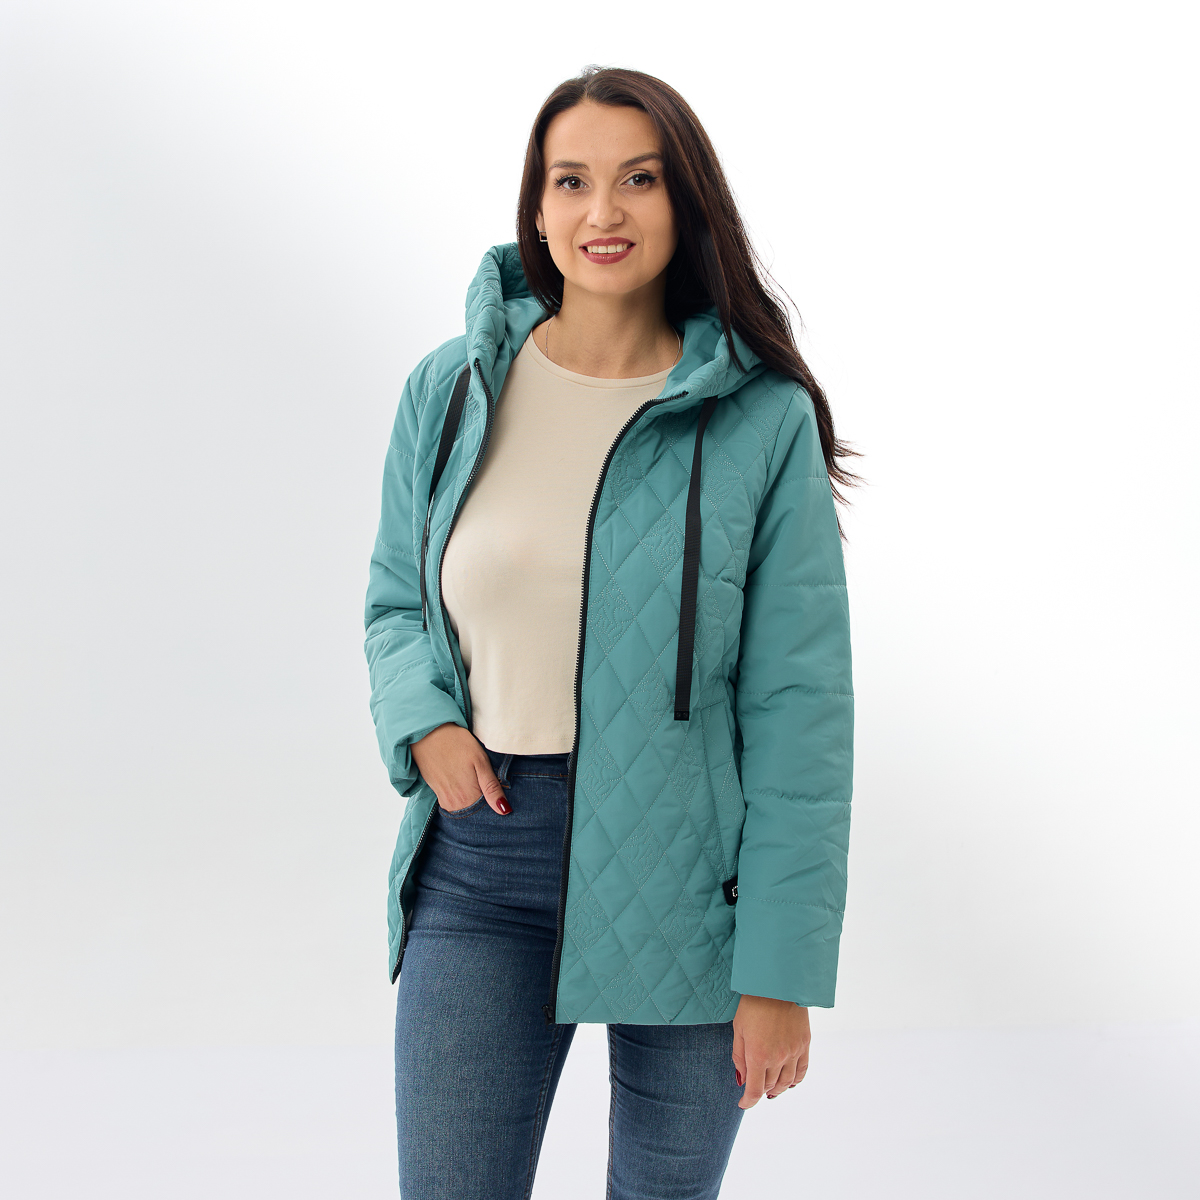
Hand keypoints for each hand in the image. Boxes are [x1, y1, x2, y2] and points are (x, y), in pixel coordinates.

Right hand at [410, 724, 511, 814]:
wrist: (428, 734)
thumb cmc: (457, 743)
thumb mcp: (480, 761)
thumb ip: (492, 788)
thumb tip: (504, 810)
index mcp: (468, 798)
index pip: (489, 812)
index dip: (496, 802)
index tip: (498, 789)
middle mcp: (455, 805)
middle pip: (477, 811)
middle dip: (486, 802)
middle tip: (484, 779)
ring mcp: (445, 801)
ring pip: (467, 807)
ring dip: (474, 798)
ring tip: (473, 777)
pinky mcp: (438, 795)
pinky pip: (456, 803)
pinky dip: (463, 796)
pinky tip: (464, 780)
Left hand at [731, 994, 809, 1108]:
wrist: (777, 984)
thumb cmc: (753, 1004)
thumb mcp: (739, 1029)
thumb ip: (739, 1057)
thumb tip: (742, 1079)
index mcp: (758, 1055)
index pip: (754, 1090)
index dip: (748, 1101)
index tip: (743, 1104)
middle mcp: (778, 1058)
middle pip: (769, 1086)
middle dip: (759, 1089)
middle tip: (754, 1086)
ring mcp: (794, 1052)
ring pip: (786, 1082)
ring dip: (777, 1088)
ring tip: (770, 1088)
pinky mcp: (805, 1044)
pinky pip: (802, 1071)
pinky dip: (795, 1080)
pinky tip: (789, 1082)